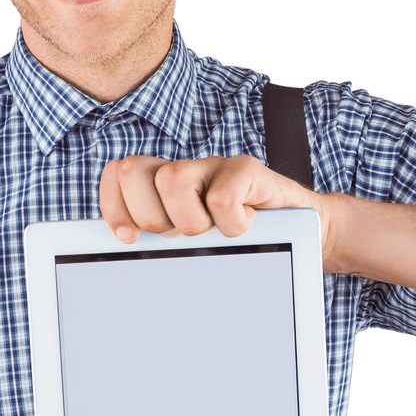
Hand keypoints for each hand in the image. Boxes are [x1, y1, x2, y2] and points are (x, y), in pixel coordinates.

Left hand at [99, 155, 322, 243]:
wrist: (302, 231)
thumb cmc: (241, 242)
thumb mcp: (193, 245)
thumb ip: (158, 243)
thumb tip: (121, 250)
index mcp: (162, 186)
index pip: (117, 174)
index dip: (114, 205)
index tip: (127, 238)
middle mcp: (185, 168)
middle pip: (133, 172)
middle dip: (151, 217)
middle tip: (181, 235)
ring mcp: (214, 165)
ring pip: (172, 181)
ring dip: (192, 221)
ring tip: (215, 231)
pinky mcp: (246, 168)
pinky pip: (221, 198)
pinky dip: (231, 224)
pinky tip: (245, 225)